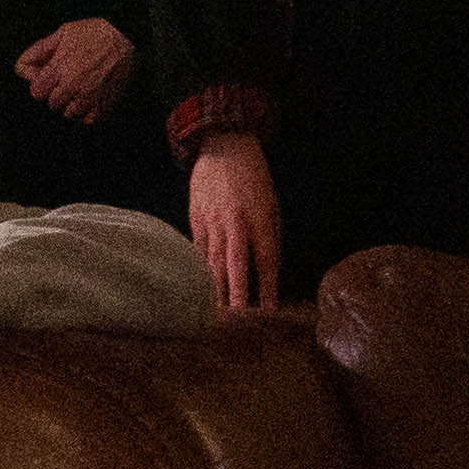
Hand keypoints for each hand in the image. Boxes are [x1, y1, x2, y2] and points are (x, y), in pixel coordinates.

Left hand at [14, 17, 138, 121]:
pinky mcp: (105, 104)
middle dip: (56, 94)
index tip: (49, 81)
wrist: (128, 37)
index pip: (37, 92)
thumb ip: (40, 50)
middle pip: (53, 104)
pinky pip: (89, 120)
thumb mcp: (64, 33)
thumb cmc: (95, 32)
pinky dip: (88, 113)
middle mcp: (72, 85)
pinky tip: (92, 100)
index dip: (41, 86)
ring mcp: (89, 96)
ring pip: (70, 114)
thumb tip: (21, 66)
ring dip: (72, 105)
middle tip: (67, 83)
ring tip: (81, 91)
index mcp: (59, 67)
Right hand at [187, 132, 278, 312]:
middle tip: (237, 322)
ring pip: (212, 262)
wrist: (223, 147)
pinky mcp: (196, 219)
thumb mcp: (272, 205)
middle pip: (235, 266)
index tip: (269, 312)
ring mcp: (212, 222)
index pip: (266, 260)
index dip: (268, 288)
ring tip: (215, 315)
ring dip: (214, 290)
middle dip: (237, 295)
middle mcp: (235, 223)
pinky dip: (198, 271)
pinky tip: (196, 290)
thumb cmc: (254, 179)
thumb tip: (267, 271)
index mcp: (259, 219)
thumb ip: (270, 237)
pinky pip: (198, 251)